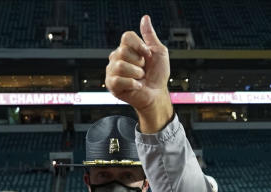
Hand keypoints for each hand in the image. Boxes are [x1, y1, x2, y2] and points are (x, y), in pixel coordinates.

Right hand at [105, 15, 172, 130]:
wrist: (157, 94)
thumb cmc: (157, 76)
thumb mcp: (159, 53)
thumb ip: (150, 36)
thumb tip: (145, 18)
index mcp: (127, 48)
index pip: (127, 37)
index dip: (140, 46)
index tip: (148, 55)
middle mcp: (117, 57)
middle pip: (123, 51)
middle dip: (139, 62)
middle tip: (143, 69)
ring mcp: (112, 70)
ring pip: (120, 65)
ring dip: (136, 73)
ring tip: (140, 78)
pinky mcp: (111, 84)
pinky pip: (118, 80)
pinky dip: (132, 84)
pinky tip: (137, 86)